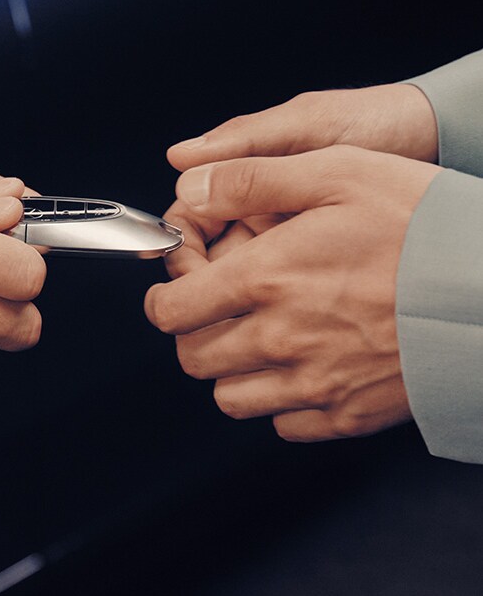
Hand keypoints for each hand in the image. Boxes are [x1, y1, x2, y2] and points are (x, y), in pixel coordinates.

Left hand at [145, 146, 439, 441]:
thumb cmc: (430, 227)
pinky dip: (280, 402)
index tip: (177, 288)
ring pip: (230, 397)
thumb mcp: (340, 170)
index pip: (171, 310)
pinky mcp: (349, 416)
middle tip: (219, 310)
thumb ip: (252, 179)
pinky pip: (284, 425)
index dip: (165, 298)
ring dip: (231, 370)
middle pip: (193, 358)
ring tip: (259, 339)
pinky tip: (303, 368)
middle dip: (193, 333)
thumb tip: (190, 188)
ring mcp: (314, 384)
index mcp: (267, 278)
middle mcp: (280, 339)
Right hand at [160, 83, 437, 277]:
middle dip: (211, 280)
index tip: (191, 270)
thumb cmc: (373, 122)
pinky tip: (290, 305)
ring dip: (245, 294)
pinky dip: (277, 299)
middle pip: (208, 256)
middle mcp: (256, 207)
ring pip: (241, 279)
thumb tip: (179, 156)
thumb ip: (244, 142)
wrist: (435, 142)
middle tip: (228, 297)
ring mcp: (284, 238)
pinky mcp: (312, 261)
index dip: (182, 246)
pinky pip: (280, 287)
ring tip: (266, 302)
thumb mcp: (306, 127)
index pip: (188, 217)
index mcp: (243, 173)